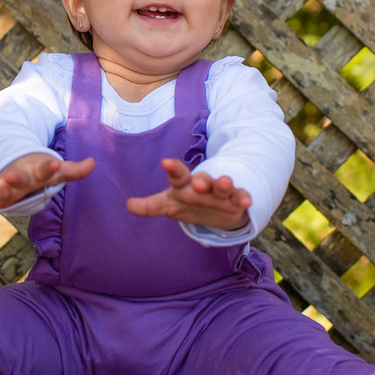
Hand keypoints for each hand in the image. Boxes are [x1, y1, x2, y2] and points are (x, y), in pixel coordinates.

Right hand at [0, 153, 94, 220]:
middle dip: (13, 177)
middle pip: (15, 178)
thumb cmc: (38, 172)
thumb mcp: (56, 172)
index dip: (49, 167)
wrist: (13, 165)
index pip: (43, 169)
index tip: (54, 164)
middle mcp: (17, 177)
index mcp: (35, 171)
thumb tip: (93, 163)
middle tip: (12, 175)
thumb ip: (74, 170)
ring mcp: (2, 185)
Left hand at [125, 158, 250, 230]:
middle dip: (202, 180)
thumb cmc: (188, 203)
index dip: (172, 169)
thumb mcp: (168, 205)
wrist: (215, 211)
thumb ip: (150, 206)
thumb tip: (128, 205)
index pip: (177, 175)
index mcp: (184, 185)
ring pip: (222, 185)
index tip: (165, 163)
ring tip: (226, 182)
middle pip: (203, 179)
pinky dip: (243, 198)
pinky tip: (246, 201)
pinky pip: (239, 197)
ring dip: (224, 184)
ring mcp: (220, 192)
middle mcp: (203, 185)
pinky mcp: (234, 201)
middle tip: (198, 182)